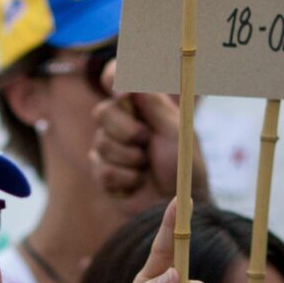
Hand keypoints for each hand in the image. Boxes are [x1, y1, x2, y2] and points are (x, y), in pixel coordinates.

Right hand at [91, 63, 182, 202]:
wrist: (176, 204)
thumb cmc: (182, 165)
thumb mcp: (174, 129)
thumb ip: (152, 102)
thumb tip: (126, 81)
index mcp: (141, 105)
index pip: (117, 77)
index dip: (112, 77)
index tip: (119, 90)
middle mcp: (123, 122)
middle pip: (102, 112)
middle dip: (126, 131)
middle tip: (147, 141)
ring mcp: (110, 147)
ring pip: (101, 142)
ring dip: (130, 159)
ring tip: (146, 167)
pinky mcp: (103, 171)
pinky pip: (101, 169)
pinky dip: (124, 178)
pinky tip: (137, 183)